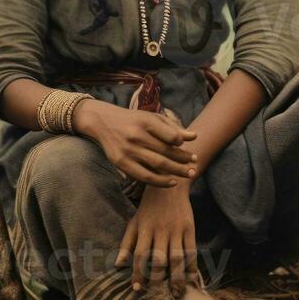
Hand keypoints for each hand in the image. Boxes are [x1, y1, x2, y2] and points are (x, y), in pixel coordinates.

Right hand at [73, 100, 198, 188]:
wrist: (102, 121)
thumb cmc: (133, 120)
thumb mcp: (151, 117)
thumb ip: (173, 127)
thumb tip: (194, 136)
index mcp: (146, 121)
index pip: (171, 136)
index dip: (182, 144)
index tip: (188, 147)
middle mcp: (137, 135)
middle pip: (166, 152)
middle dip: (184, 160)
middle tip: (195, 165)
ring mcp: (128, 150)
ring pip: (158, 165)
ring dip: (177, 171)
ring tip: (189, 174)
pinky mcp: (121, 162)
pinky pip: (144, 176)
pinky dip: (160, 181)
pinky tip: (172, 182)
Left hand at [114, 182, 198, 290]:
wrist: (169, 185)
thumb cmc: (148, 208)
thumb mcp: (134, 222)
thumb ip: (127, 244)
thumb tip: (118, 265)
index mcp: (145, 229)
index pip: (140, 255)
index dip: (138, 272)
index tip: (137, 289)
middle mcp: (160, 230)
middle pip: (160, 259)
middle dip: (159, 278)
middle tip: (159, 294)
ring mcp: (176, 229)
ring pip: (177, 257)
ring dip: (178, 276)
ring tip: (177, 292)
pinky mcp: (190, 227)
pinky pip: (191, 250)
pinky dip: (192, 265)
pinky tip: (191, 278)